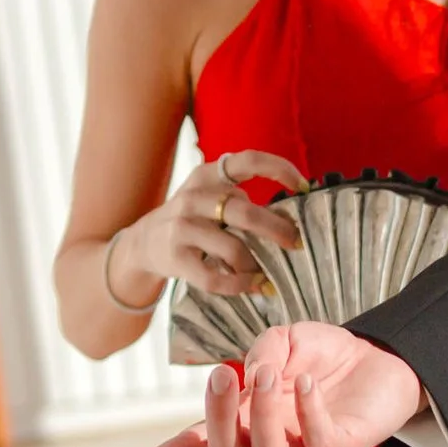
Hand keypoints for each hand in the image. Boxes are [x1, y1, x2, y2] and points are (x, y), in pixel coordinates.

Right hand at [111, 147, 306, 306]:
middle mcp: (193, 197)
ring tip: (269, 273)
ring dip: (257, 265)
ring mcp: (182, 227)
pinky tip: (252, 285)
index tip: (303, 187)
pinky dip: (240, 284)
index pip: (248, 161)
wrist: (143, 244)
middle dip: (277, 230)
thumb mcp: (210, 197)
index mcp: (208, 175)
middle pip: (245, 212)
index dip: (280, 169)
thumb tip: (289, 222)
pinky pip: (216, 278)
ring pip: (233, 249)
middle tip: (297, 243)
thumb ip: (241, 201)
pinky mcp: (176, 257)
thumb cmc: (192, 220)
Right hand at [122, 323, 426, 446]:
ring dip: (261, 409)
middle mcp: (268, 442)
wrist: (383, 357)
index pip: (198, 444)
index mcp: (244, 419)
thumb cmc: (323, 355)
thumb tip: (251, 371)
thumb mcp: (284, 338)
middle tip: (222, 374)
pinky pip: (318, 441)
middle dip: (216, 414)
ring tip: (268, 372)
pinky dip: (308, 411)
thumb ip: (261, 351)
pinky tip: (309, 382)